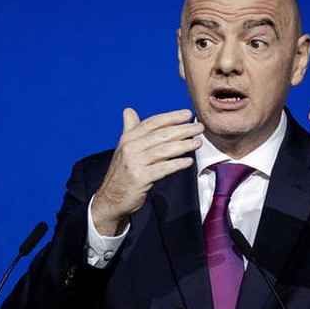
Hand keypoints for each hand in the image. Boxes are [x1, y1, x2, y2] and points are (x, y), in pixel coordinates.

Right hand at [91, 108, 203, 235]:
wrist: (110, 198)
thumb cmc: (122, 173)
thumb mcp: (123, 148)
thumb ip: (130, 129)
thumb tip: (129, 110)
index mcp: (128, 138)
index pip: (152, 123)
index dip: (171, 117)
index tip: (187, 114)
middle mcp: (130, 148)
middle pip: (161, 135)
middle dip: (182, 129)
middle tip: (199, 127)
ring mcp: (134, 162)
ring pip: (164, 150)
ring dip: (184, 145)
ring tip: (197, 142)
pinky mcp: (140, 178)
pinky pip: (163, 168)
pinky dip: (177, 164)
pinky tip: (189, 161)